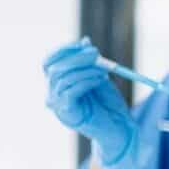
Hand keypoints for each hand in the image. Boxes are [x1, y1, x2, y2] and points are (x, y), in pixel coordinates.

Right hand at [43, 37, 148, 168]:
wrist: (118, 127)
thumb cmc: (108, 103)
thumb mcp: (98, 76)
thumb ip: (90, 61)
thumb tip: (85, 41)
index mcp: (57, 83)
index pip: (49, 62)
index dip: (64, 50)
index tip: (83, 44)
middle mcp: (53, 94)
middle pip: (55, 69)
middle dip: (76, 58)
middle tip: (96, 53)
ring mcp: (57, 105)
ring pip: (63, 79)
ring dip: (85, 69)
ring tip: (103, 70)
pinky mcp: (67, 113)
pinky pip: (70, 92)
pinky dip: (86, 81)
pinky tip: (99, 80)